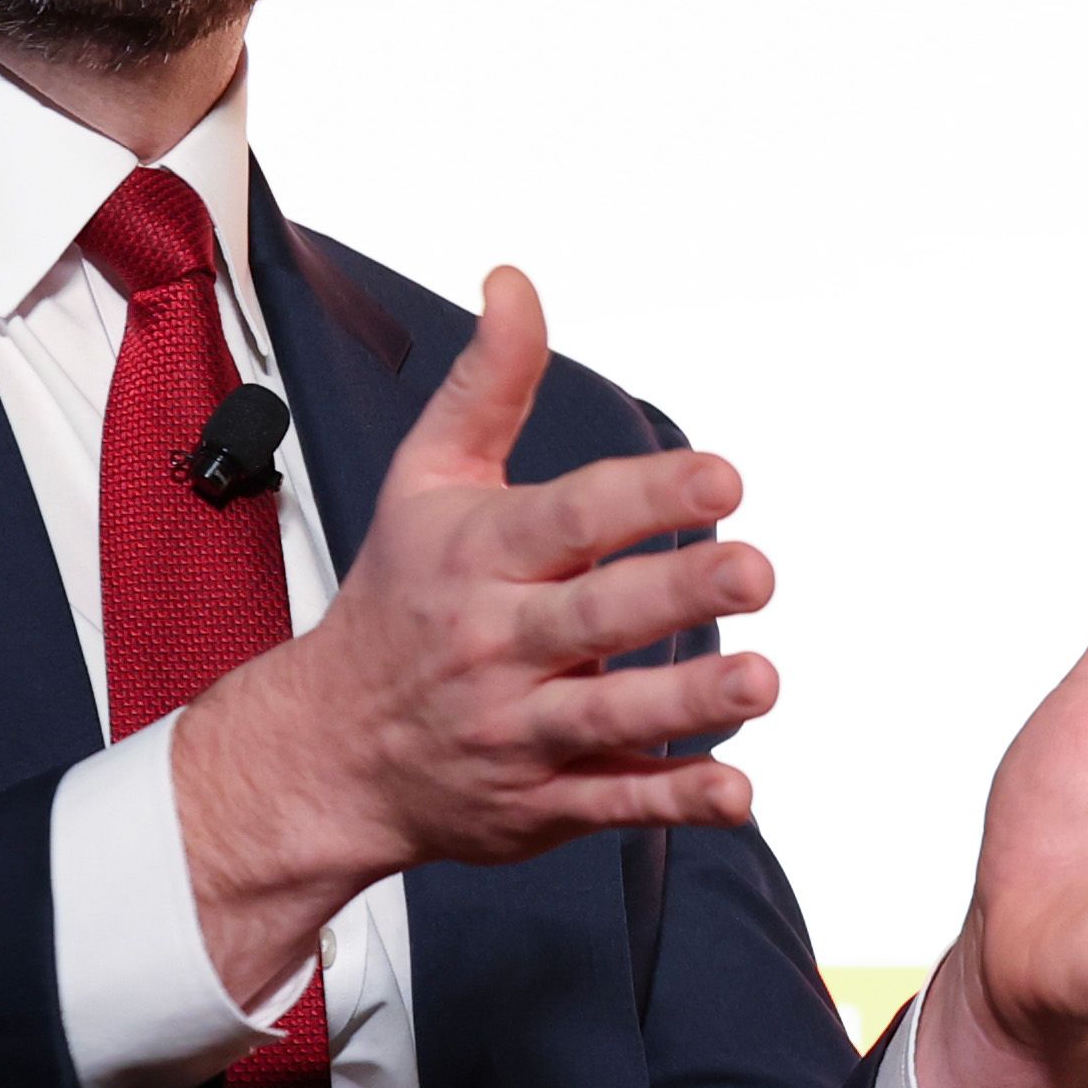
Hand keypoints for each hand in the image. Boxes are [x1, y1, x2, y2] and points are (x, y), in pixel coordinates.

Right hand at [172, 268, 772, 1005]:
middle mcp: (499, 642)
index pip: (570, 516)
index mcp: (479, 557)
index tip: (721, 476)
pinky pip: (613, 803)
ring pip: (609, 717)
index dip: (647, 494)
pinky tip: (736, 791)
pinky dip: (675, 800)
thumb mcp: (426, 479)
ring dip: (689, 702)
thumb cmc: (397, 600)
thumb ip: (490, 384)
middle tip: (756, 569)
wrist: (327, 750)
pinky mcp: (543, 800)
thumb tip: (517, 284)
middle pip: (595, 617)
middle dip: (678, 591)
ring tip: (760, 680)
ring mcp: (521, 728)